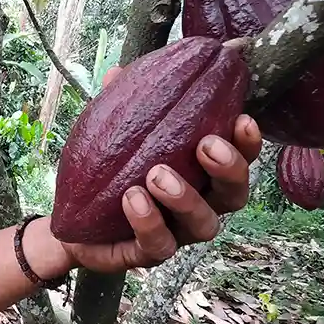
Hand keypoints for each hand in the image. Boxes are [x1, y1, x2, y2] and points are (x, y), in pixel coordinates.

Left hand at [57, 64, 262, 272]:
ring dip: (184, 196)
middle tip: (205, 145)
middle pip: (234, 194)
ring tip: (157, 174)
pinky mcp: (151, 253)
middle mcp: (200, 204)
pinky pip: (158, 244)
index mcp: (202, 173)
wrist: (75, 220)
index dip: (247, 142)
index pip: (238, 157)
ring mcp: (179, 233)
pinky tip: (132, 198)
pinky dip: (148, 220)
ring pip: (203, 223)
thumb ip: (122, 103)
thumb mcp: (114, 132)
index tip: (242, 118)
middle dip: (228, 168)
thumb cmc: (109, 172)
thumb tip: (119, 70)